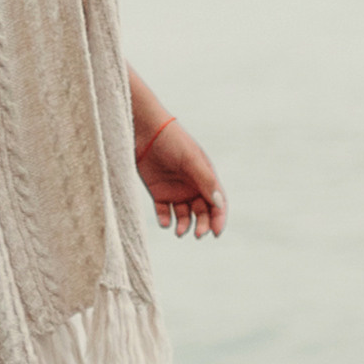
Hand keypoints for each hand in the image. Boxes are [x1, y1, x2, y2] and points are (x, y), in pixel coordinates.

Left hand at [137, 120, 226, 238]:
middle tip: (197, 234)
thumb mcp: (191, 159)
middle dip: (201, 225)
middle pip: (201, 213)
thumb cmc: (172, 140)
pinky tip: (165, 222)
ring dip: (183, 225)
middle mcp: (192, 187)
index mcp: (205, 178)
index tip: (216, 233)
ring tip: (179, 232)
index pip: (217, 203)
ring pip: (183, 215)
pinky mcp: (157, 192)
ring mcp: (175, 190)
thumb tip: (219, 204)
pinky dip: (165, 220)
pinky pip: (163, 212)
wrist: (144, 129)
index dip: (219, 219)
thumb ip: (205, 181)